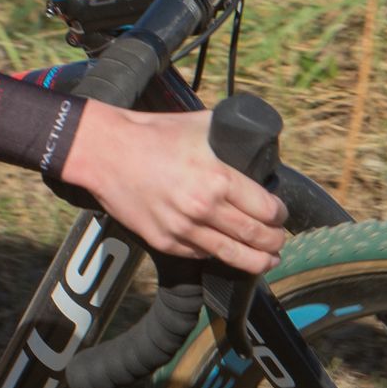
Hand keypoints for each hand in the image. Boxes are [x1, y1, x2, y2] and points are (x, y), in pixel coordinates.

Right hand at [60, 102, 286, 274]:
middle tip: (279, 241)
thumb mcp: (199, 126)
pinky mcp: (165, 242)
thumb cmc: (151, 135)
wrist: (106, 152)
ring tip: (267, 260)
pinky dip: (217, 254)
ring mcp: (184, 229)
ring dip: (257, 261)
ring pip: (233, 256)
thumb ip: (229, 139)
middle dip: (275, 242)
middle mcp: (204, 208)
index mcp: (218, 178)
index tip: (280, 215)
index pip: (267, 210)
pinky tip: (224, 249)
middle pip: (257, 237)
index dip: (280, 215)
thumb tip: (254, 144)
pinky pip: (201, 255)